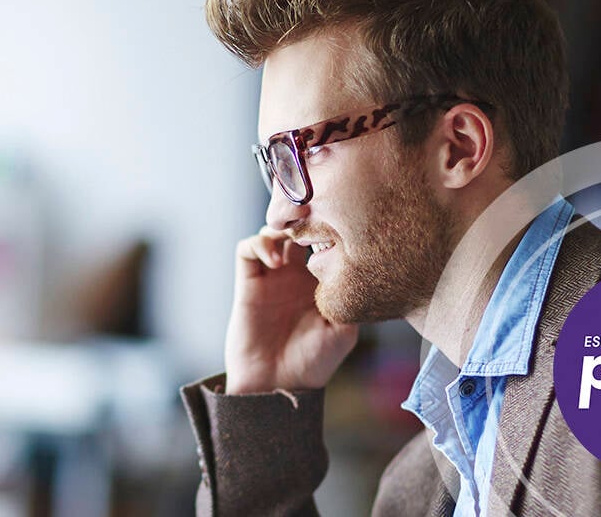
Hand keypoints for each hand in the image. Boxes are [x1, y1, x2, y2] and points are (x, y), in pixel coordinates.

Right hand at [224, 226, 358, 394]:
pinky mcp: (248, 282)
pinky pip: (247, 248)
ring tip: (293, 240)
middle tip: (313, 217)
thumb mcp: (345, 329)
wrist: (278, 385)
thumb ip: (350, 296)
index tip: (339, 225)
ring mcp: (271, 276)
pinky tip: (275, 261)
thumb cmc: (314, 362)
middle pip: (298, 226)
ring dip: (281, 227)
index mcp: (321, 280)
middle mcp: (296, 273)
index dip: (330, 226)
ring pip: (272, 230)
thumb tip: (352, 263)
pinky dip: (259, 244)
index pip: (325, 238)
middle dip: (305, 217)